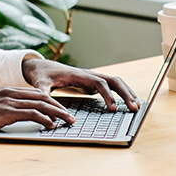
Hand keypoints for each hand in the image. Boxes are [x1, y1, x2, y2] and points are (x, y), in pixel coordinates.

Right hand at [0, 87, 74, 137]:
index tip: (61, 110)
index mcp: (5, 90)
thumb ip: (5, 109)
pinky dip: (44, 118)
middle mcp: (8, 92)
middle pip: (41, 97)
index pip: (34, 93)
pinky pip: (31, 113)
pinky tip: (51, 125)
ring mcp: (7, 101)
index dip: (50, 101)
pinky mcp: (5, 112)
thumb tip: (21, 117)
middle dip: (59, 106)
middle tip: (71, 116)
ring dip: (57, 112)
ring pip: (40, 104)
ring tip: (68, 120)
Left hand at [21, 58, 139, 111]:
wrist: (41, 66)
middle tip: (133, 108)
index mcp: (77, 75)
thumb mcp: (39, 83)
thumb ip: (42, 93)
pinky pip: (111, 86)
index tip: (113, 108)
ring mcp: (91, 78)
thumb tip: (46, 109)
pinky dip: (121, 92)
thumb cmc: (42, 74)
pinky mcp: (92, 82)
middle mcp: (88, 74)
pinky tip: (128, 102)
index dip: (107, 95)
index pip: (98, 82)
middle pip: (112, 80)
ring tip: (136, 106)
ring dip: (126, 92)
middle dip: (124, 93)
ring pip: (114, 82)